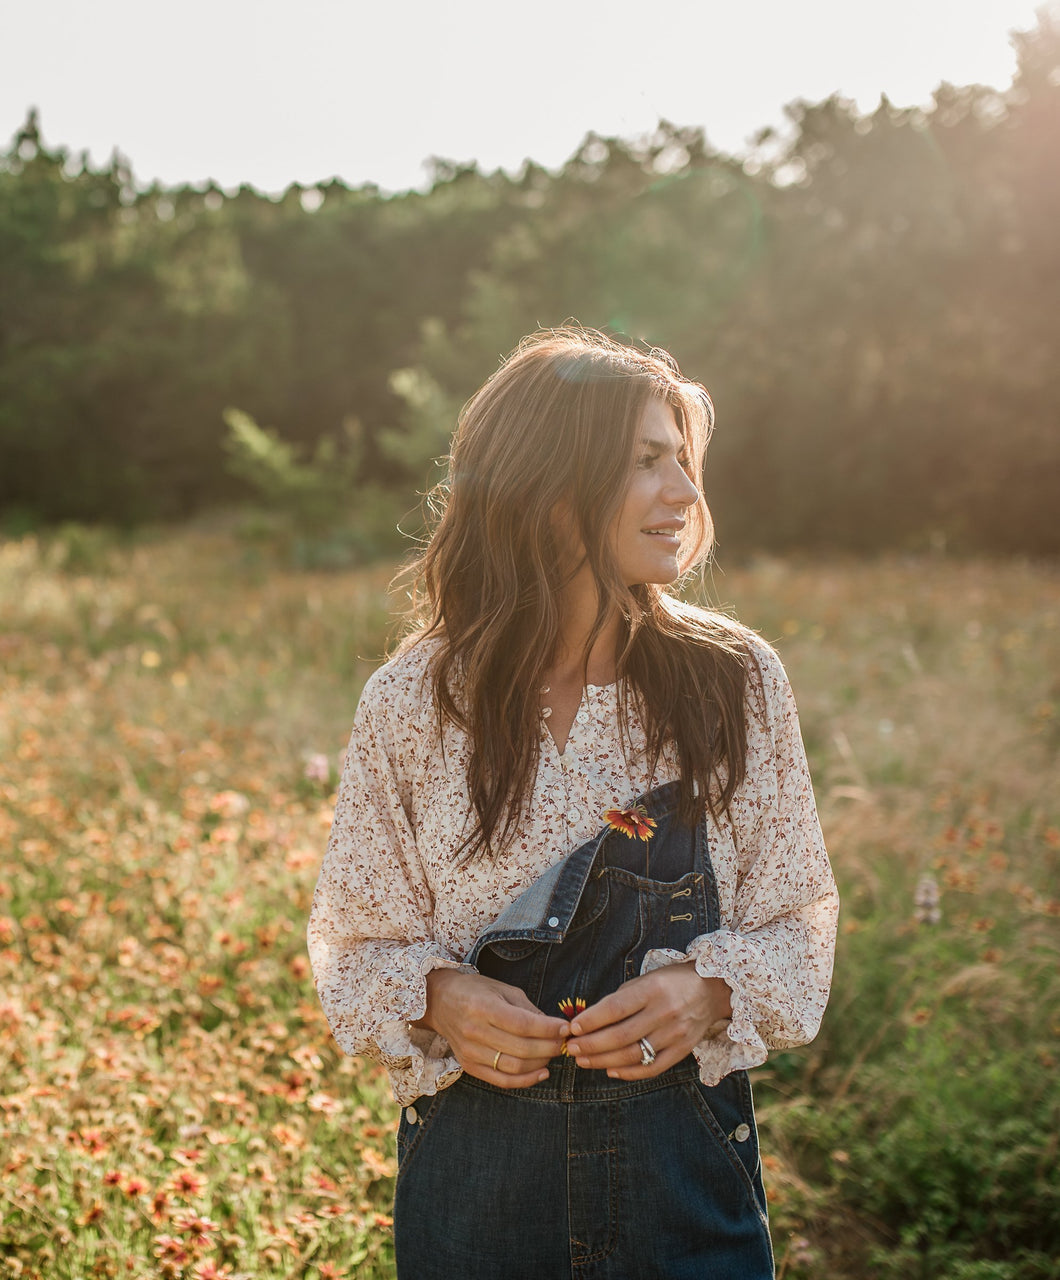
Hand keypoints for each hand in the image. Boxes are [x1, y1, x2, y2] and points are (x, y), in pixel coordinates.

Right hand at [415, 969, 570, 1088]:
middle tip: (564, 1042)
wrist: (439, 1001)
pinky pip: (501, 1080)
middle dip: (549, 1047)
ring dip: (540, 1063)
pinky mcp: (469, 1066)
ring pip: (514, 1067)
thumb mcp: (503, 989)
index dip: (548, 1029)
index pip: (523, 1024)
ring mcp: (470, 1052)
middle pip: (521, 1048)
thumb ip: (528, 1009)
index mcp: (483, 1007)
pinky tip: (542, 1073)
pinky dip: (525, 1081)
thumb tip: (554, 1028)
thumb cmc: (475, 991)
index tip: (565, 1028)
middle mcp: (475, 1031)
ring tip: (553, 1054)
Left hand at [565, 963, 731, 1079]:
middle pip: (621, 1035)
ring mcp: (675, 1034)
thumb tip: (590, 1020)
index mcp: (652, 990)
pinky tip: (611, 1071)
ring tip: (583, 1061)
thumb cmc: (671, 981)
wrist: (712, 989)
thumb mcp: (646, 979)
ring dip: (604, 1061)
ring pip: (633, 1054)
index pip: (615, 1008)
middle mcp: (664, 1012)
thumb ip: (621, 999)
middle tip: (571, 1048)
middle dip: (591, 1045)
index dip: (592, 1020)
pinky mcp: (682, 1051)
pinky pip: (652, 1068)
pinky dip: (630, 1072)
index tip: (573, 1028)